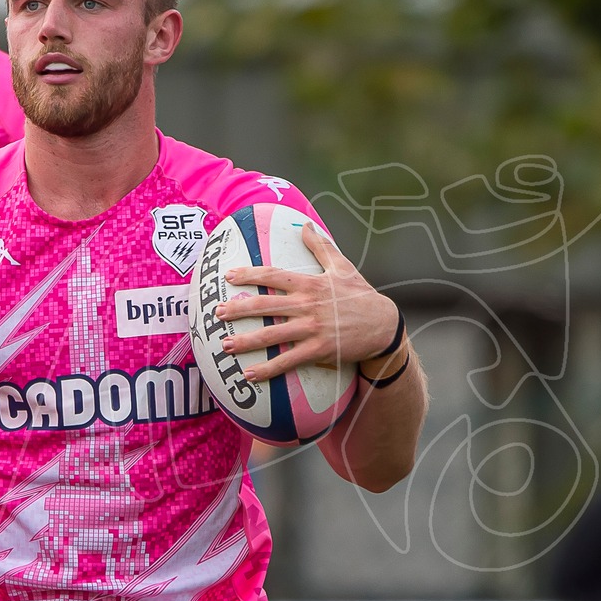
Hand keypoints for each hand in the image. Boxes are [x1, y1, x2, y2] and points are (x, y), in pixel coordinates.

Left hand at [214, 223, 400, 382]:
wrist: (384, 325)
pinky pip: (288, 361)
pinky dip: (268, 369)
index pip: (274, 276)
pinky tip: (249, 375)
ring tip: (225, 346)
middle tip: (217, 313)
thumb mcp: (342, 266)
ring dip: (246, 341)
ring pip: (272, 335)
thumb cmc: (360, 294)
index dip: (250, 275)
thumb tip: (305, 225)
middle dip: (238, 309)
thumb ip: (320, 246)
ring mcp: (312, 329)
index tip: (229, 276)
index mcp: (310, 284)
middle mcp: (308, 305)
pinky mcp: (319, 350)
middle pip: (265, 306)